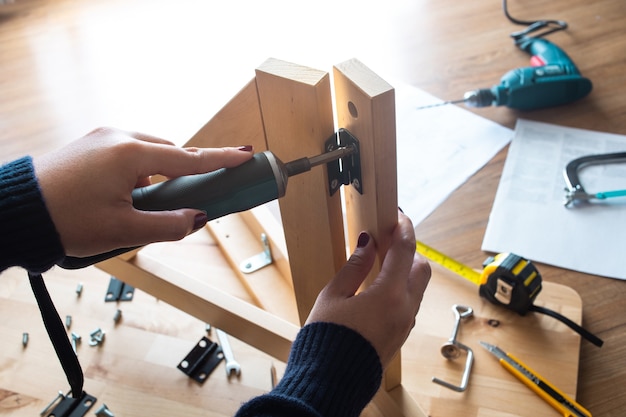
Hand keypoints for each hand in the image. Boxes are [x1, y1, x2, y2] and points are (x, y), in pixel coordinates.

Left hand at [33, 127, 253, 256]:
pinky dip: (137, 175)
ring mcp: (102, 138)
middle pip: (169, 154)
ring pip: (148, 155)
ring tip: (141, 210)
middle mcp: (118, 137)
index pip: (188, 158)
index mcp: (130, 154)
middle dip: (183, 175)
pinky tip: (123, 200)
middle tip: (189, 202)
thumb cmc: (64, 220)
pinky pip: (127, 156)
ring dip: (156, 178)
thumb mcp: (122, 231)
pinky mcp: (90, 145)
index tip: (246, 154)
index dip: (221, 159)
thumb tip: (196, 219)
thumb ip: (168, 226)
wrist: (13, 211)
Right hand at [306, 210, 430, 367]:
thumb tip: (367, 243)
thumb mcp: (333, 296)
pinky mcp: (400, 336)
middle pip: (421, 268)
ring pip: (418, 287)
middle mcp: (404, 309)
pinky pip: (409, 304)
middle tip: (388, 240)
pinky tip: (379, 286)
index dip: (403, 228)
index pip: (405, 250)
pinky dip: (402, 289)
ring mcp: (405, 324)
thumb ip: (353, 267)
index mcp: (389, 295)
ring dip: (406, 270)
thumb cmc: (326, 338)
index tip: (398, 215)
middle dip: (409, 250)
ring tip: (381, 262)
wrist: (329, 381)